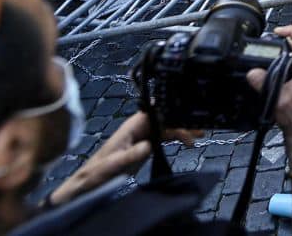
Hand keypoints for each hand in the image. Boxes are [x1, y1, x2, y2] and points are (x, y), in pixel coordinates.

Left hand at [49, 112, 200, 205]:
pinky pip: (165, 137)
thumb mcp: (114, 164)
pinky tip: (188, 141)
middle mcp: (140, 127)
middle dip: (182, 120)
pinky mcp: (146, 146)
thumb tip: (149, 145)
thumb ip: (131, 153)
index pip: (155, 111)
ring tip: (201, 134)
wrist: (90, 183)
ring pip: (168, 127)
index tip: (187, 110)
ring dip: (183, 129)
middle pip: (165, 118)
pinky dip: (178, 137)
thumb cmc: (99, 171)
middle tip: (200, 128)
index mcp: (132, 126)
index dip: (170, 108)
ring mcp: (144, 136)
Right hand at [247, 26, 291, 135]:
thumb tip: (253, 72)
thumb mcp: (278, 96)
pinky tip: (270, 63)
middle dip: (283, 39)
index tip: (277, 31)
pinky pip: (291, 61)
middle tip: (269, 39)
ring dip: (282, 49)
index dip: (290, 30)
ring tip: (268, 48)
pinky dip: (281, 58)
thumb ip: (263, 82)